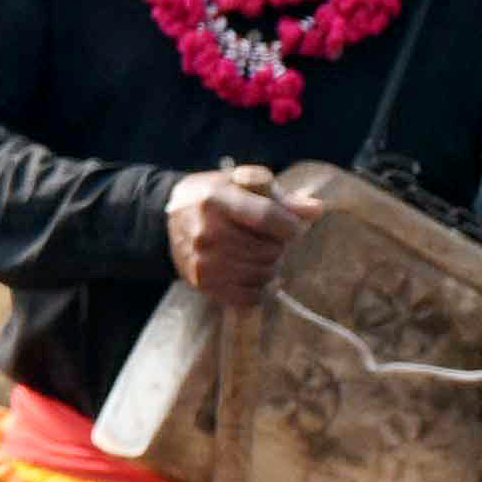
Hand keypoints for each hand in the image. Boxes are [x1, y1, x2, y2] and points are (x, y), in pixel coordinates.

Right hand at [166, 164, 304, 304]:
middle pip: (268, 250)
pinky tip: (258, 276)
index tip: (291, 227)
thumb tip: (316, 211)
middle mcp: (206, 233)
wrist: (166, 219)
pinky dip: (261, 289)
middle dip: (279, 246)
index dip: (291, 225)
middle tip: (271, 240)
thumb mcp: (242, 184)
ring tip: (262, 255)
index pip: (268, 217)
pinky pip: (248, 297)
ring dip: (271, 266)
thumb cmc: (214, 197)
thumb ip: (281, 197)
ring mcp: (203, 261)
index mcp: (216, 200)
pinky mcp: (202, 283)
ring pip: (262, 274)